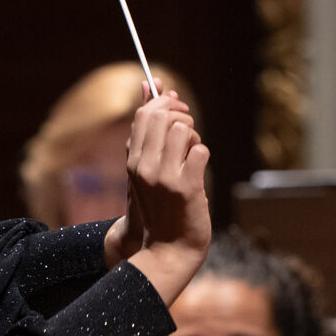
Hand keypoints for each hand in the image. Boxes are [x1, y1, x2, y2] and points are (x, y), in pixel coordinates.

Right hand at [120, 87, 210, 303]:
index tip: (177, 106)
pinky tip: (198, 169)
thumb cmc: (161, 207)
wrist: (168, 249)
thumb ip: (147, 132)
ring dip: (194, 136)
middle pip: (164, 116)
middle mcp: (145, 166)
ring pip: (184, 130)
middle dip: (182, 114)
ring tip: (192, 153)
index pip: (145, 114)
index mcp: (133, 161)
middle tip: (190, 127)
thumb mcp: (146, 170)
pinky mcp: (187, 187)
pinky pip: (201, 150)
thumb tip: (150, 85)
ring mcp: (165, 177)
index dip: (165, 103)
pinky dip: (203, 154)